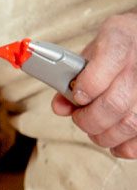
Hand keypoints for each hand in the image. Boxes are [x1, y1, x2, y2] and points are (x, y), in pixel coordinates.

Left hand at [52, 13, 136, 156]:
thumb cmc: (113, 50)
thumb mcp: (90, 52)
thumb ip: (70, 76)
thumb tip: (60, 107)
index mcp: (120, 41)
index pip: (110, 61)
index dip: (88, 85)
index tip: (78, 96)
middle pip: (115, 103)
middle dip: (88, 119)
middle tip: (80, 118)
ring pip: (131, 123)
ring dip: (105, 135)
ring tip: (96, 130)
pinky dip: (125, 147)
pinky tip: (115, 142)